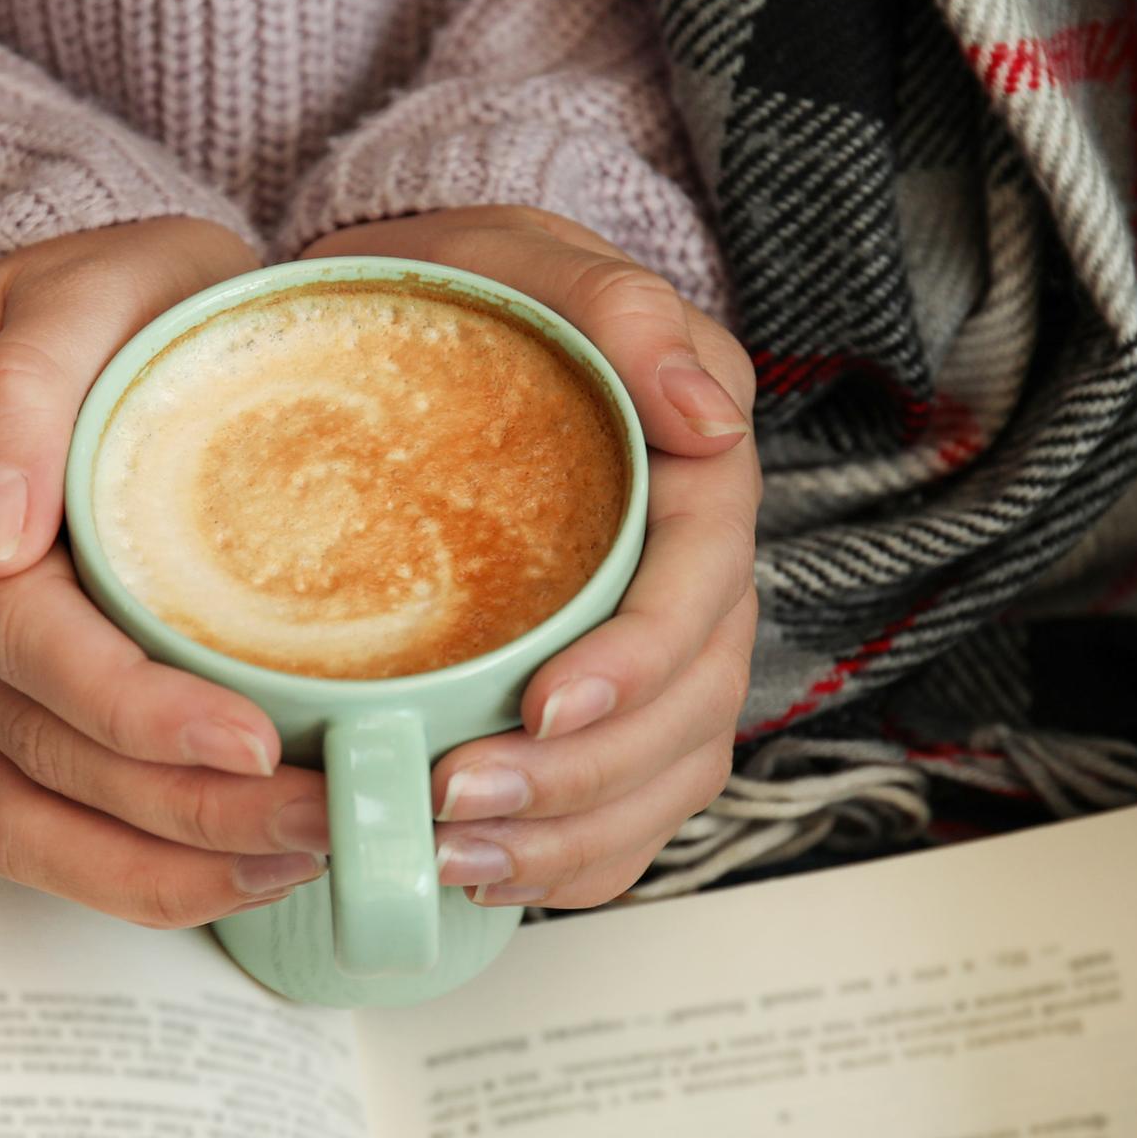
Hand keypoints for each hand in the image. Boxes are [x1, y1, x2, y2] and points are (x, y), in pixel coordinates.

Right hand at [0, 218, 333, 927]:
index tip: (251, 737)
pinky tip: (239, 865)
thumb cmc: (122, 296)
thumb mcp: (90, 286)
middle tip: (323, 811)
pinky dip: (131, 866)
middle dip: (182, 799)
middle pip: (35, 738)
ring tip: (300, 851)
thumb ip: (24, 386)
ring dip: (164, 854)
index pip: (17, 633)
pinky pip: (34, 819)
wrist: (106, 317)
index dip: (130, 706)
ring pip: (31, 804)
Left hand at [302, 206, 759, 908]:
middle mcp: (687, 573)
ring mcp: (652, 645)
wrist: (427, 328)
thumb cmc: (477, 296)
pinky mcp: (603, 694)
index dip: (638, 661)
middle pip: (689, 709)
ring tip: (452, 858)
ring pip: (665, 776)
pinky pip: (626, 805)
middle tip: (454, 801)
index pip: (701, 587)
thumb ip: (626, 315)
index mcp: (693, 477)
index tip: (546, 704)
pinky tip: (487, 873)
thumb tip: (709, 415)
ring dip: (569, 833)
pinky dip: (569, 857)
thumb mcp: (534, 265)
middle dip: (582, 776)